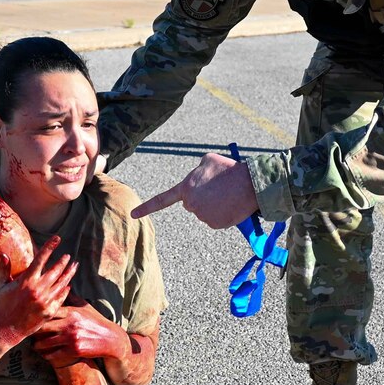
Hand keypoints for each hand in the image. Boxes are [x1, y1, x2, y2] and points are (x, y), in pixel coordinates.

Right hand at [0, 236, 76, 335]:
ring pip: (62, 283)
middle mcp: (38, 289)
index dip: (50, 246)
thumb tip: (3, 253)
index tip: (57, 238)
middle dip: (63, 261)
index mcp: (26, 280)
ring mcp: (45, 300)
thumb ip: (4, 269)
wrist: (7, 328)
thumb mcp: (2, 285)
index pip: (41, 258)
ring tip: (74, 266)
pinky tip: (68, 285)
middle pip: (55, 270)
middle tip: (67, 256)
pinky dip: (65, 290)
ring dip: (69, 273)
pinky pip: (61, 297)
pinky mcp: (49, 311)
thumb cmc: (3, 305)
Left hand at [31, 302, 129, 366]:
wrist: (110, 339)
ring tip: (33, 344)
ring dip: (37, 345)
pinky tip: (44, 353)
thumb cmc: (95, 321)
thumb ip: (72, 297)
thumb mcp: (85, 307)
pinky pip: (53, 354)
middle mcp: (70, 324)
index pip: (48, 310)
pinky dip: (46, 355)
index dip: (36, 314)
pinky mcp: (73, 350)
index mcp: (71, 311)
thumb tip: (62, 284)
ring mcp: (71, 338)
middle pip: (42, 327)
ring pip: (45, 343)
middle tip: (29, 332)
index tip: (30, 316)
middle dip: (33, 330)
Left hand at [132, 152, 259, 228]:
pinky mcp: (215, 224)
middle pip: (192, 203)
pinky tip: (230, 204)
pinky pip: (215, 219)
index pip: (162, 200)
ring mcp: (202, 216)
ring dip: (213, 204)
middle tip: (217, 188)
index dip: (147, 207)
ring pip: (205, 211)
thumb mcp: (208, 160)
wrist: (249, 184)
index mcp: (186, 188)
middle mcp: (191, 204)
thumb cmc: (229, 170)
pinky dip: (222, 213)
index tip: (133, 214)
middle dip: (202, 197)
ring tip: (226, 193)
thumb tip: (199, 178)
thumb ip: (197, 170)